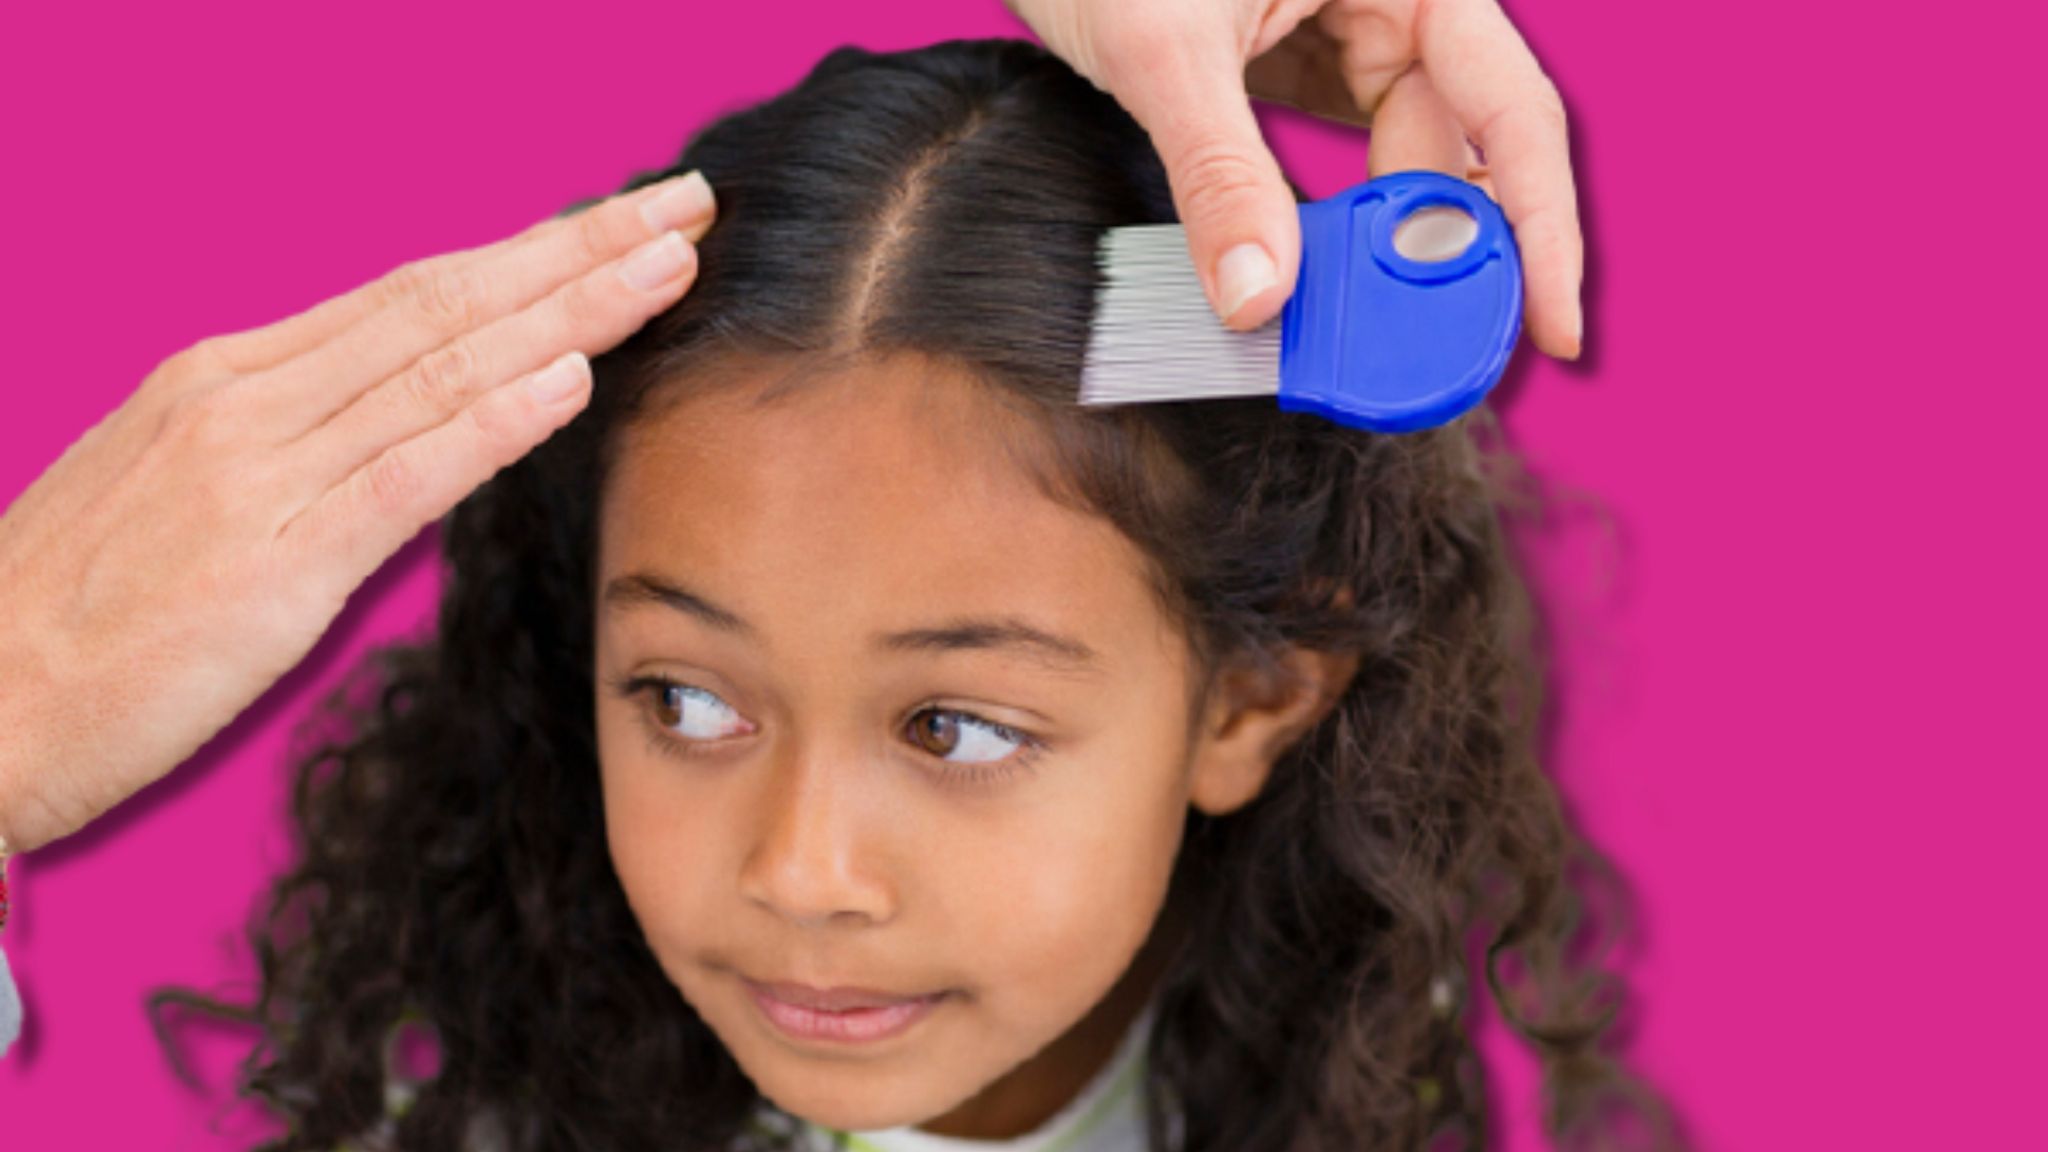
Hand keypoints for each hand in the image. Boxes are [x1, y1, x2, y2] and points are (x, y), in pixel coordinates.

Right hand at [0, 172, 717, 853]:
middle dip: (576, 254)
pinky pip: (402, 474)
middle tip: (683, 212)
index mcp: (230, 374)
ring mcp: (261, 471)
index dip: (530, 255)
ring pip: (442, 368)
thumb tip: (405, 423)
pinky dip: (492, 421)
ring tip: (664, 273)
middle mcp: (250, 398)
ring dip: (569, 315)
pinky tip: (570, 383)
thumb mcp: (188, 490)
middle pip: (446, 303)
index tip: (621, 226)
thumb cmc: (82, 610)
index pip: (413, 293)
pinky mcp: (273, 561)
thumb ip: (295, 446)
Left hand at [1007, 0, 1583, 357]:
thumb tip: (1258, 300)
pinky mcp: (1306, 61)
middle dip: (1449, 256)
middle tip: (1436, 361)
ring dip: (1388, 247)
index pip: (1514, 111)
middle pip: (1465, 148)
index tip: (1551, 328)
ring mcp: (1356, 29)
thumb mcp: (1162, 50)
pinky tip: (1329, 281)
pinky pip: (1351, 155)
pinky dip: (1343, 224)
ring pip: (1406, 160)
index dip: (1541, 227)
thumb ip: (1217, 174)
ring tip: (1371, 336)